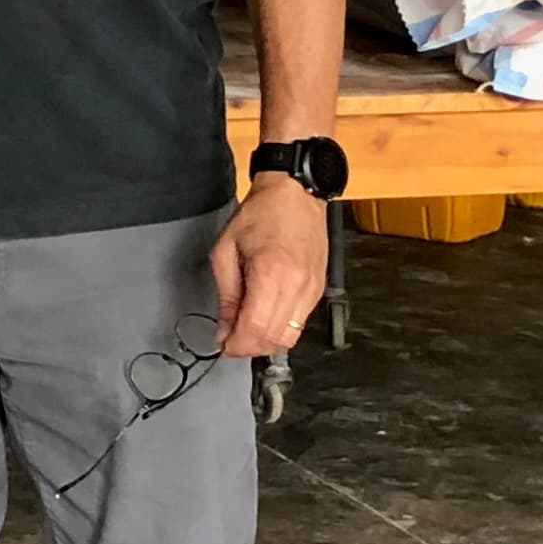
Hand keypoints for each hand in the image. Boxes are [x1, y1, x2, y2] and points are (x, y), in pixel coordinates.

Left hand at [211, 177, 330, 356]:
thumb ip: (226, 295)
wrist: (296, 195)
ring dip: (266, 342)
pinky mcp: (319, 290)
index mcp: (271, 273)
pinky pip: (300, 323)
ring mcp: (313, 290)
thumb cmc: (261, 215)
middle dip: (249, 348)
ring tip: (245, 331)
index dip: (237, 345)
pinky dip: (281, 328)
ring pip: (291, 337)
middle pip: (275, 339)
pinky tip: (264, 318)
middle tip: (230, 340)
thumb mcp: (225, 251)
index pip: (256, 328)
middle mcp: (298, 286)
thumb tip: (224, 328)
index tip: (223, 346)